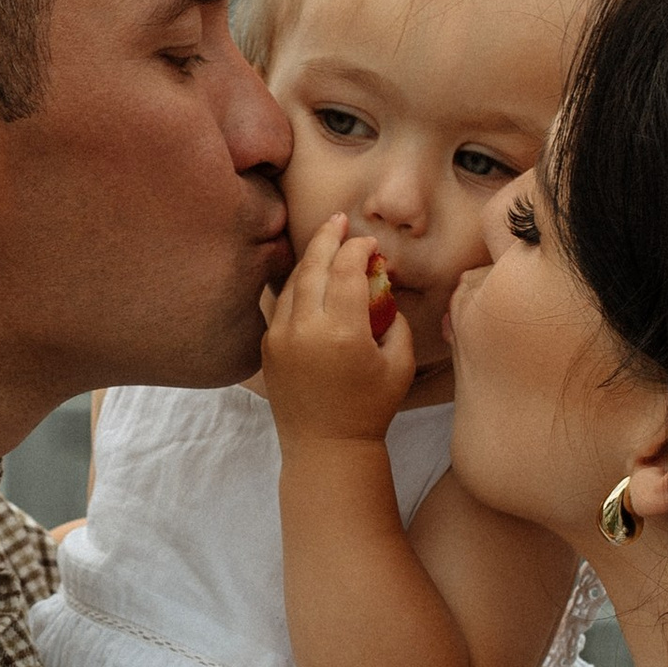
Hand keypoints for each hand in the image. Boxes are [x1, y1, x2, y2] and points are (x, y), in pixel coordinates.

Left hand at [259, 215, 415, 446]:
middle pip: (314, 265)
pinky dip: (297, 286)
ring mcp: (280, 338)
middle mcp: (305, 329)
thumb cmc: (370, 409)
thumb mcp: (400, 363)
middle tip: (340, 219)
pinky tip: (310, 278)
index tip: (370, 244)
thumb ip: (395, 319)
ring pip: (293, 282)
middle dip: (328, 237)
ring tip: (326, 243)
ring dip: (311, 258)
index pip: (347, 270)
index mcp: (341, 332)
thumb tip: (381, 286)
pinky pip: (282, 304)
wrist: (325, 447)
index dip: (359, 249)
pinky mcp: (267, 347)